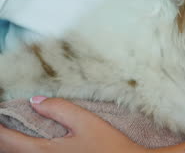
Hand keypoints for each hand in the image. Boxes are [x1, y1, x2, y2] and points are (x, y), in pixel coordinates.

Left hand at [0, 96, 146, 152]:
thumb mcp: (88, 122)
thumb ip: (60, 109)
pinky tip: (33, 143)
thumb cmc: (111, 147)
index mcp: (45, 152)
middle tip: (5, 121)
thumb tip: (36, 101)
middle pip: (9, 152)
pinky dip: (25, 150)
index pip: (6, 140)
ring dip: (13, 144)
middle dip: (3, 136)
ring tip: (14, 132)